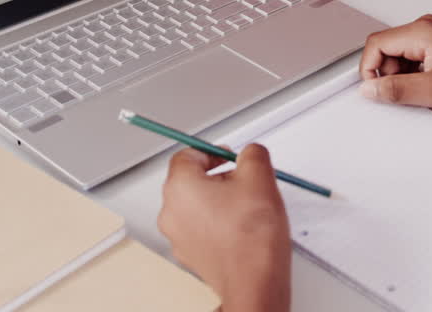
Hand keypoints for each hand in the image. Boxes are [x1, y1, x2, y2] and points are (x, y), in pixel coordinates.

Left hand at [158, 146, 290, 311]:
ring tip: (245, 205)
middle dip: (216, 176)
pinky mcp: (190, 255)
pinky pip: (199, 228)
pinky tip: (241, 227)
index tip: (229, 156)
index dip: (211, 152)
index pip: (187, 155)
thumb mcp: (260, 176)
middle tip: (242, 180)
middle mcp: (171, 212)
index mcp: (180, 186)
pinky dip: (216, 223)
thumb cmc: (251, 235)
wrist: (254, 279)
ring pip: (194, 206)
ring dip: (217, 200)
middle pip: (188, 181)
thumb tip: (250, 153)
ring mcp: (178, 237)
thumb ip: (252, 154)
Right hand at [358, 14, 431, 110]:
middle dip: (389, 75)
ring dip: (404, 77)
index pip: (376, 43)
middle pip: (386, 49)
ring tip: (427, 90)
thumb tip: (371, 89)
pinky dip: (416, 75)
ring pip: (400, 56)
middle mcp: (426, 27)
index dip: (369, 69)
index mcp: (421, 31)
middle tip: (405, 93)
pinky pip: (414, 59)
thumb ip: (397, 89)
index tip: (373, 89)